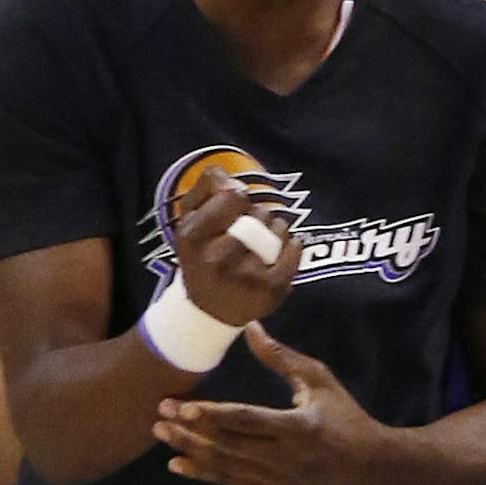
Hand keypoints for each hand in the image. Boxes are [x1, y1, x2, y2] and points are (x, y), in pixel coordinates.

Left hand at [152, 321, 371, 484]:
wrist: (366, 464)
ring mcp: (278, 480)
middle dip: (190, 431)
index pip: (248, 420)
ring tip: (161, 434)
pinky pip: (231, 482)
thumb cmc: (343, 415)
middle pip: (229, 445)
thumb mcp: (319, 380)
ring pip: (225, 466)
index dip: (214, 414)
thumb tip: (250, 327)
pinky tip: (178, 462)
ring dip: (190, 450)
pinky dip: (203, 473)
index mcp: (300, 426)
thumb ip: (281, 357)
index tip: (184, 407)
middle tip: (159, 414)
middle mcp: (286, 458)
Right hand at [171, 167, 303, 327]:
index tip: (234, 206)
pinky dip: (291, 245)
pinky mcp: (271, 290)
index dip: (237, 196)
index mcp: (192, 238)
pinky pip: (294, 247)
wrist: (210, 310)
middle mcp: (216, 259)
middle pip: (258, 212)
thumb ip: (205, 190)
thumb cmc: (203, 256)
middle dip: (256, 216)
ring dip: (274, 229)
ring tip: (259, 245)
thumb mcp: (190, 221)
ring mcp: (245, 277)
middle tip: (245, 232)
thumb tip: (225, 175)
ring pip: (278, 227)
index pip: (232, 195)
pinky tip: (277, 254)